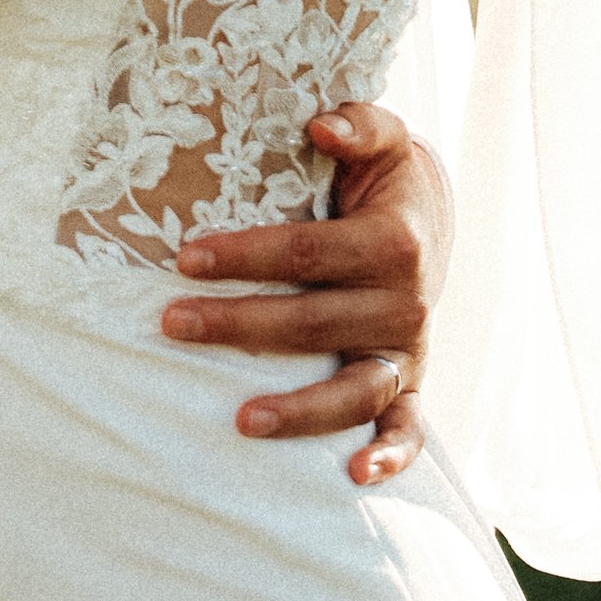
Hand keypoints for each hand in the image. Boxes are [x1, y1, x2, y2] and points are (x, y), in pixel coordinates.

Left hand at [158, 105, 450, 484]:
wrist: (430, 219)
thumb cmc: (383, 176)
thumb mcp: (383, 137)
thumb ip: (357, 123)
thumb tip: (320, 124)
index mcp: (393, 242)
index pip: (307, 253)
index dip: (245, 256)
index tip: (184, 257)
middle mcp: (403, 303)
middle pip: (313, 322)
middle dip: (238, 324)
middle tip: (170, 323)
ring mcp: (408, 350)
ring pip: (354, 390)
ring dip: (299, 410)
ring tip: (240, 419)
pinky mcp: (411, 383)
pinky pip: (408, 429)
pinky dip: (390, 456)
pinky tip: (353, 477)